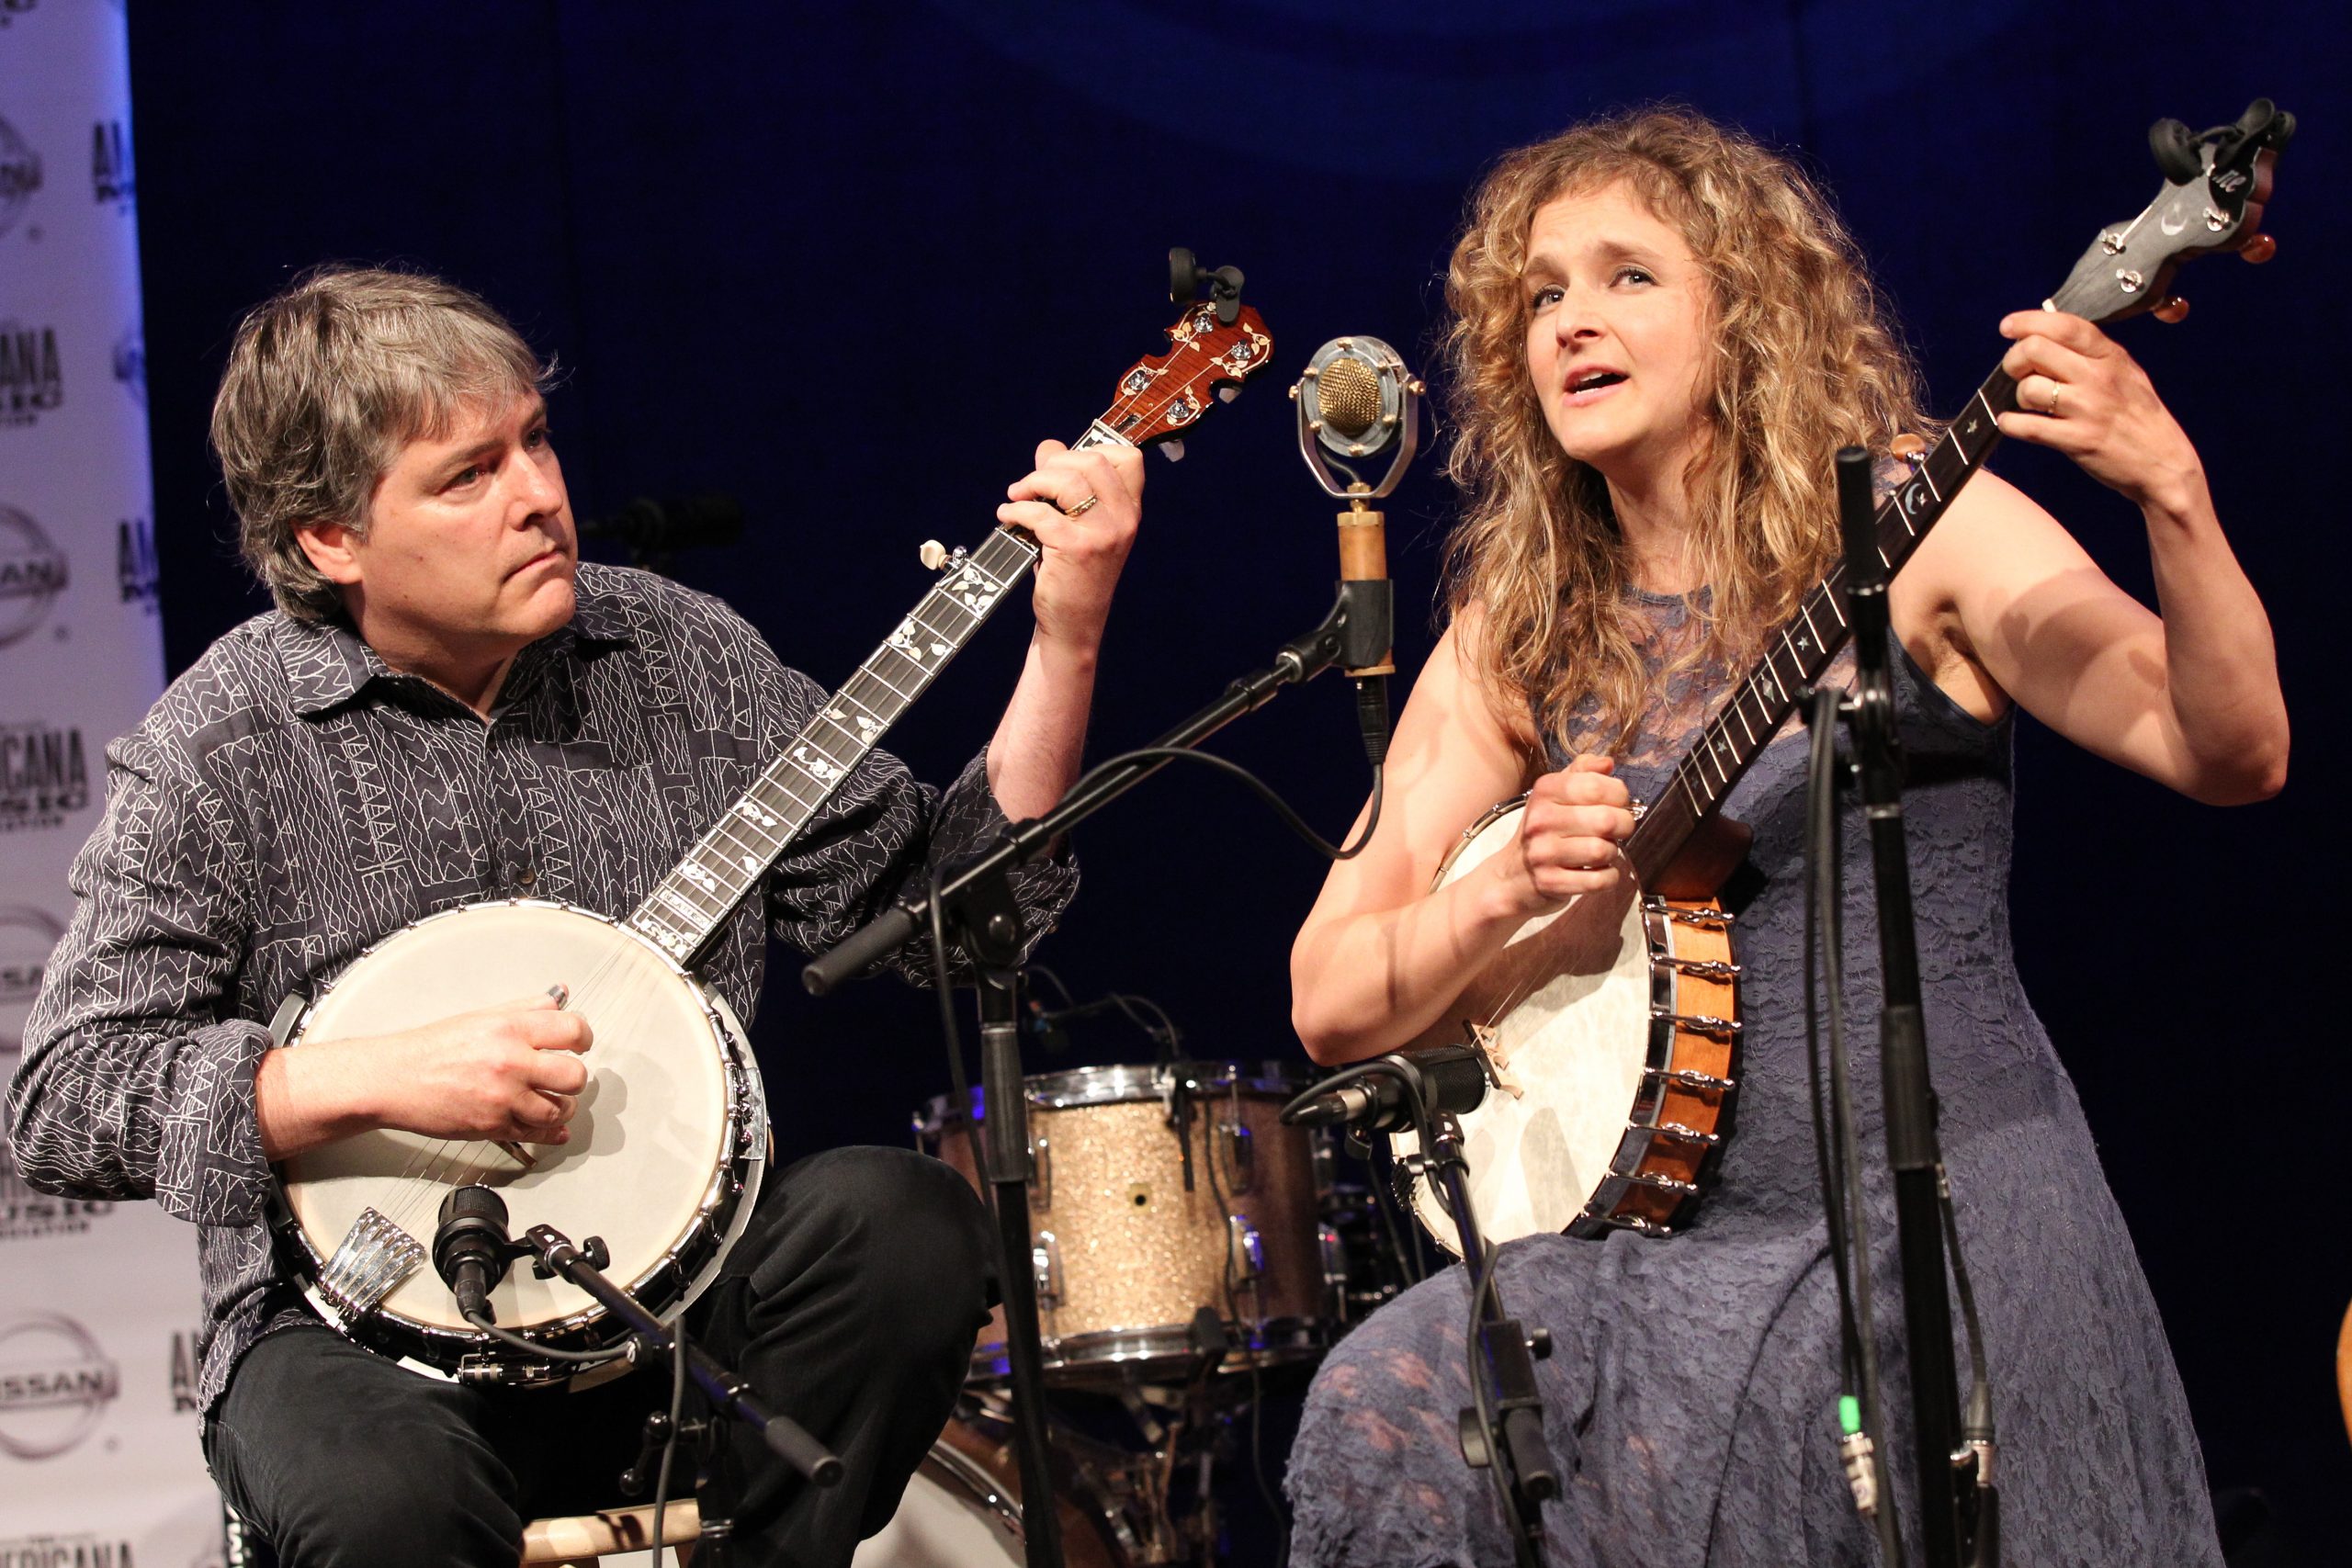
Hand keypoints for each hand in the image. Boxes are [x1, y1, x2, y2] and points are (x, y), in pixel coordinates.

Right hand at [360, 992, 593, 1144]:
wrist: (393, 1079)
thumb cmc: (431, 1048)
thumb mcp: (481, 1016)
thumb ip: (525, 1008)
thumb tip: (559, 998)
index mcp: (510, 1029)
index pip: (572, 1029)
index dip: (583, 1038)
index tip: (581, 1044)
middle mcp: (511, 1062)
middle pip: (574, 1075)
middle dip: (574, 1078)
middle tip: (566, 1076)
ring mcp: (502, 1098)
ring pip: (559, 1109)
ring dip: (562, 1107)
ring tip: (555, 1101)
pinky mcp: (492, 1126)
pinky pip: (535, 1134)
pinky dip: (550, 1134)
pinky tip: (554, 1129)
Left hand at [998, 438, 1143, 653]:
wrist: (1074, 623)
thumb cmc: (1075, 573)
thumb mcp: (1080, 526)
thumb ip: (1067, 484)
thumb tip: (1049, 447)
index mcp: (1129, 511)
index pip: (1128, 459)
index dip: (1093, 450)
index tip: (1064, 465)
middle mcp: (1123, 519)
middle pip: (1092, 460)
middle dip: (1053, 464)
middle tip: (1031, 482)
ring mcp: (1103, 534)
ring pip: (1067, 481)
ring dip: (1032, 482)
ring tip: (1016, 495)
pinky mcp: (1077, 548)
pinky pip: (1041, 512)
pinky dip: (1016, 509)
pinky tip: (1007, 516)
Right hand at [1488, 754, 1636, 917]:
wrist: (1513, 876)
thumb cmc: (1544, 831)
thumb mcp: (1555, 795)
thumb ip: (1582, 773)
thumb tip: (1607, 763)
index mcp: (1544, 792)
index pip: (1596, 786)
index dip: (1619, 795)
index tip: (1618, 803)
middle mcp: (1540, 820)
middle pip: (1606, 820)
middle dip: (1624, 826)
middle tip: (1618, 830)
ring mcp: (1543, 854)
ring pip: (1603, 851)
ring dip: (1612, 853)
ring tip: (1601, 851)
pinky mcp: (1550, 883)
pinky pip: (1600, 880)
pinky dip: (1609, 877)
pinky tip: (1599, 872)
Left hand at [1994, 310, 2206, 517]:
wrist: (2162, 461)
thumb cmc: (2138, 415)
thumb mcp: (2126, 372)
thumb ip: (2092, 352)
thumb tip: (2045, 335)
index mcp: (2111, 355)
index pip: (2064, 325)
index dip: (2028, 322)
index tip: (2008, 327)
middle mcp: (2098, 377)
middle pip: (2034, 350)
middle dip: (2014, 360)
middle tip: (2017, 373)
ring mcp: (2088, 408)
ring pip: (2028, 388)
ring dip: (2018, 397)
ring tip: (2030, 405)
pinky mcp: (2077, 440)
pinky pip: (2025, 426)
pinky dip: (2010, 423)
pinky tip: (2015, 423)